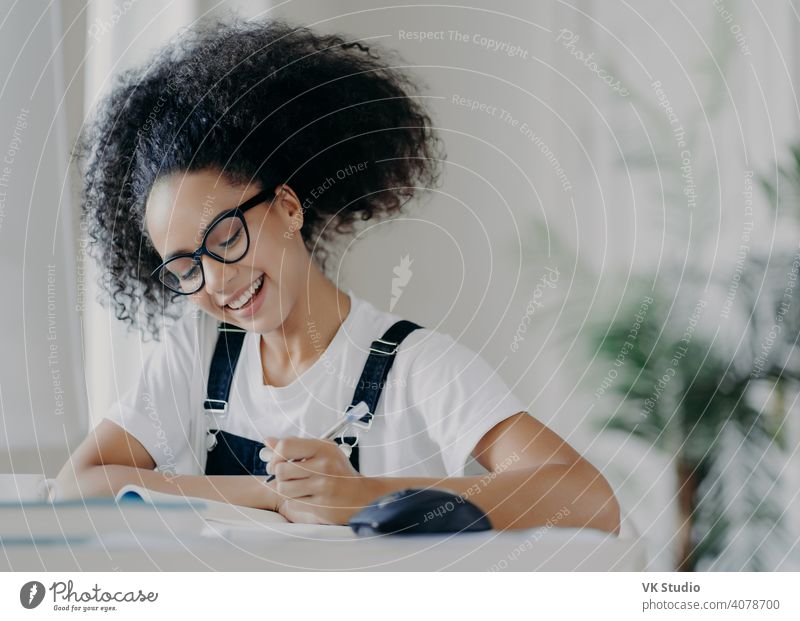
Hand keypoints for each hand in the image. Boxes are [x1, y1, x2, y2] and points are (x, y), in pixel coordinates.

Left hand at [263, 436, 384, 524]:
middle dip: (279, 475)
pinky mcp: (321, 505)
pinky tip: (306, 497)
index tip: (276, 463)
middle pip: (280, 470)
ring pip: (283, 488)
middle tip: (287, 477)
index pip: (286, 446)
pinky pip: (292, 502)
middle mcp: (324, 465)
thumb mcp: (322, 452)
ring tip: (297, 488)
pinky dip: (294, 501)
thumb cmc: (338, 472)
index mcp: (323, 448)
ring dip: (286, 489)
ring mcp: (323, 486)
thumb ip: (295, 446)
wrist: (361, 496)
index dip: (275, 456)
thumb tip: (268, 441)